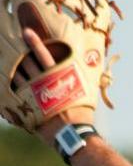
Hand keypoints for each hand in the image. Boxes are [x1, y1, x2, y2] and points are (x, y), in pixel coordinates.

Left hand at [14, 27, 94, 144]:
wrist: (73, 134)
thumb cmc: (83, 113)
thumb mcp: (86, 92)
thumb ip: (81, 78)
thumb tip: (90, 64)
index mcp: (60, 77)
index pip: (45, 55)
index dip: (35, 43)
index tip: (26, 32)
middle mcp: (45, 83)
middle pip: (28, 64)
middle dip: (21, 54)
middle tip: (12, 45)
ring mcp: (35, 94)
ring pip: (19, 76)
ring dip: (12, 68)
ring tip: (6, 61)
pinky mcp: (29, 107)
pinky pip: (15, 93)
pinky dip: (10, 86)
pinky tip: (5, 81)